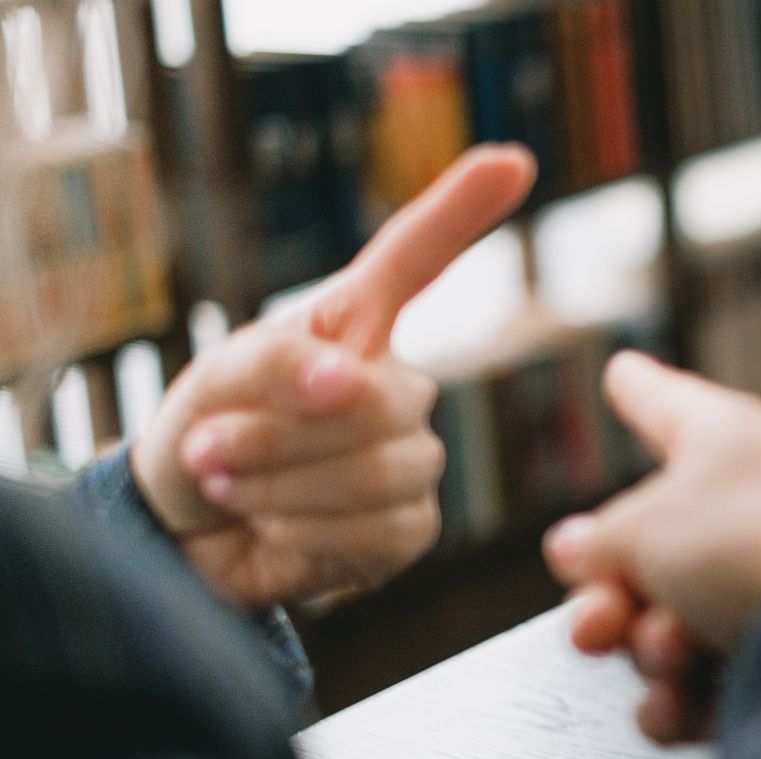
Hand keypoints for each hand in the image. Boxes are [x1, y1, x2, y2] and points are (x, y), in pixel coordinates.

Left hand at [131, 145, 536, 606]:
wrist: (187, 532)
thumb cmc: (206, 433)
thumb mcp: (217, 378)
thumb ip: (277, 362)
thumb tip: (348, 379)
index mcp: (353, 328)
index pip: (415, 261)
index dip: (461, 211)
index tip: (512, 161)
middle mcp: (396, 388)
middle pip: (384, 400)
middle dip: (283, 434)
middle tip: (211, 448)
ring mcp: (410, 460)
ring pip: (381, 471)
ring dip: (281, 487)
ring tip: (232, 487)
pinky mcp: (409, 528)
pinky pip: (377, 531)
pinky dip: (304, 535)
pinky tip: (275, 527)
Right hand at [545, 352, 760, 744]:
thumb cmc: (754, 551)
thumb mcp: (643, 526)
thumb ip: (598, 539)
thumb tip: (580, 552)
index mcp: (729, 444)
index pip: (668, 404)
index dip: (638, 390)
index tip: (625, 372)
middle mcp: (751, 510)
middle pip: (646, 550)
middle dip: (608, 597)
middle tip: (599, 619)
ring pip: (664, 626)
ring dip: (650, 650)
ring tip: (671, 650)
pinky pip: (698, 687)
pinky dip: (682, 701)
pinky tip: (679, 702)